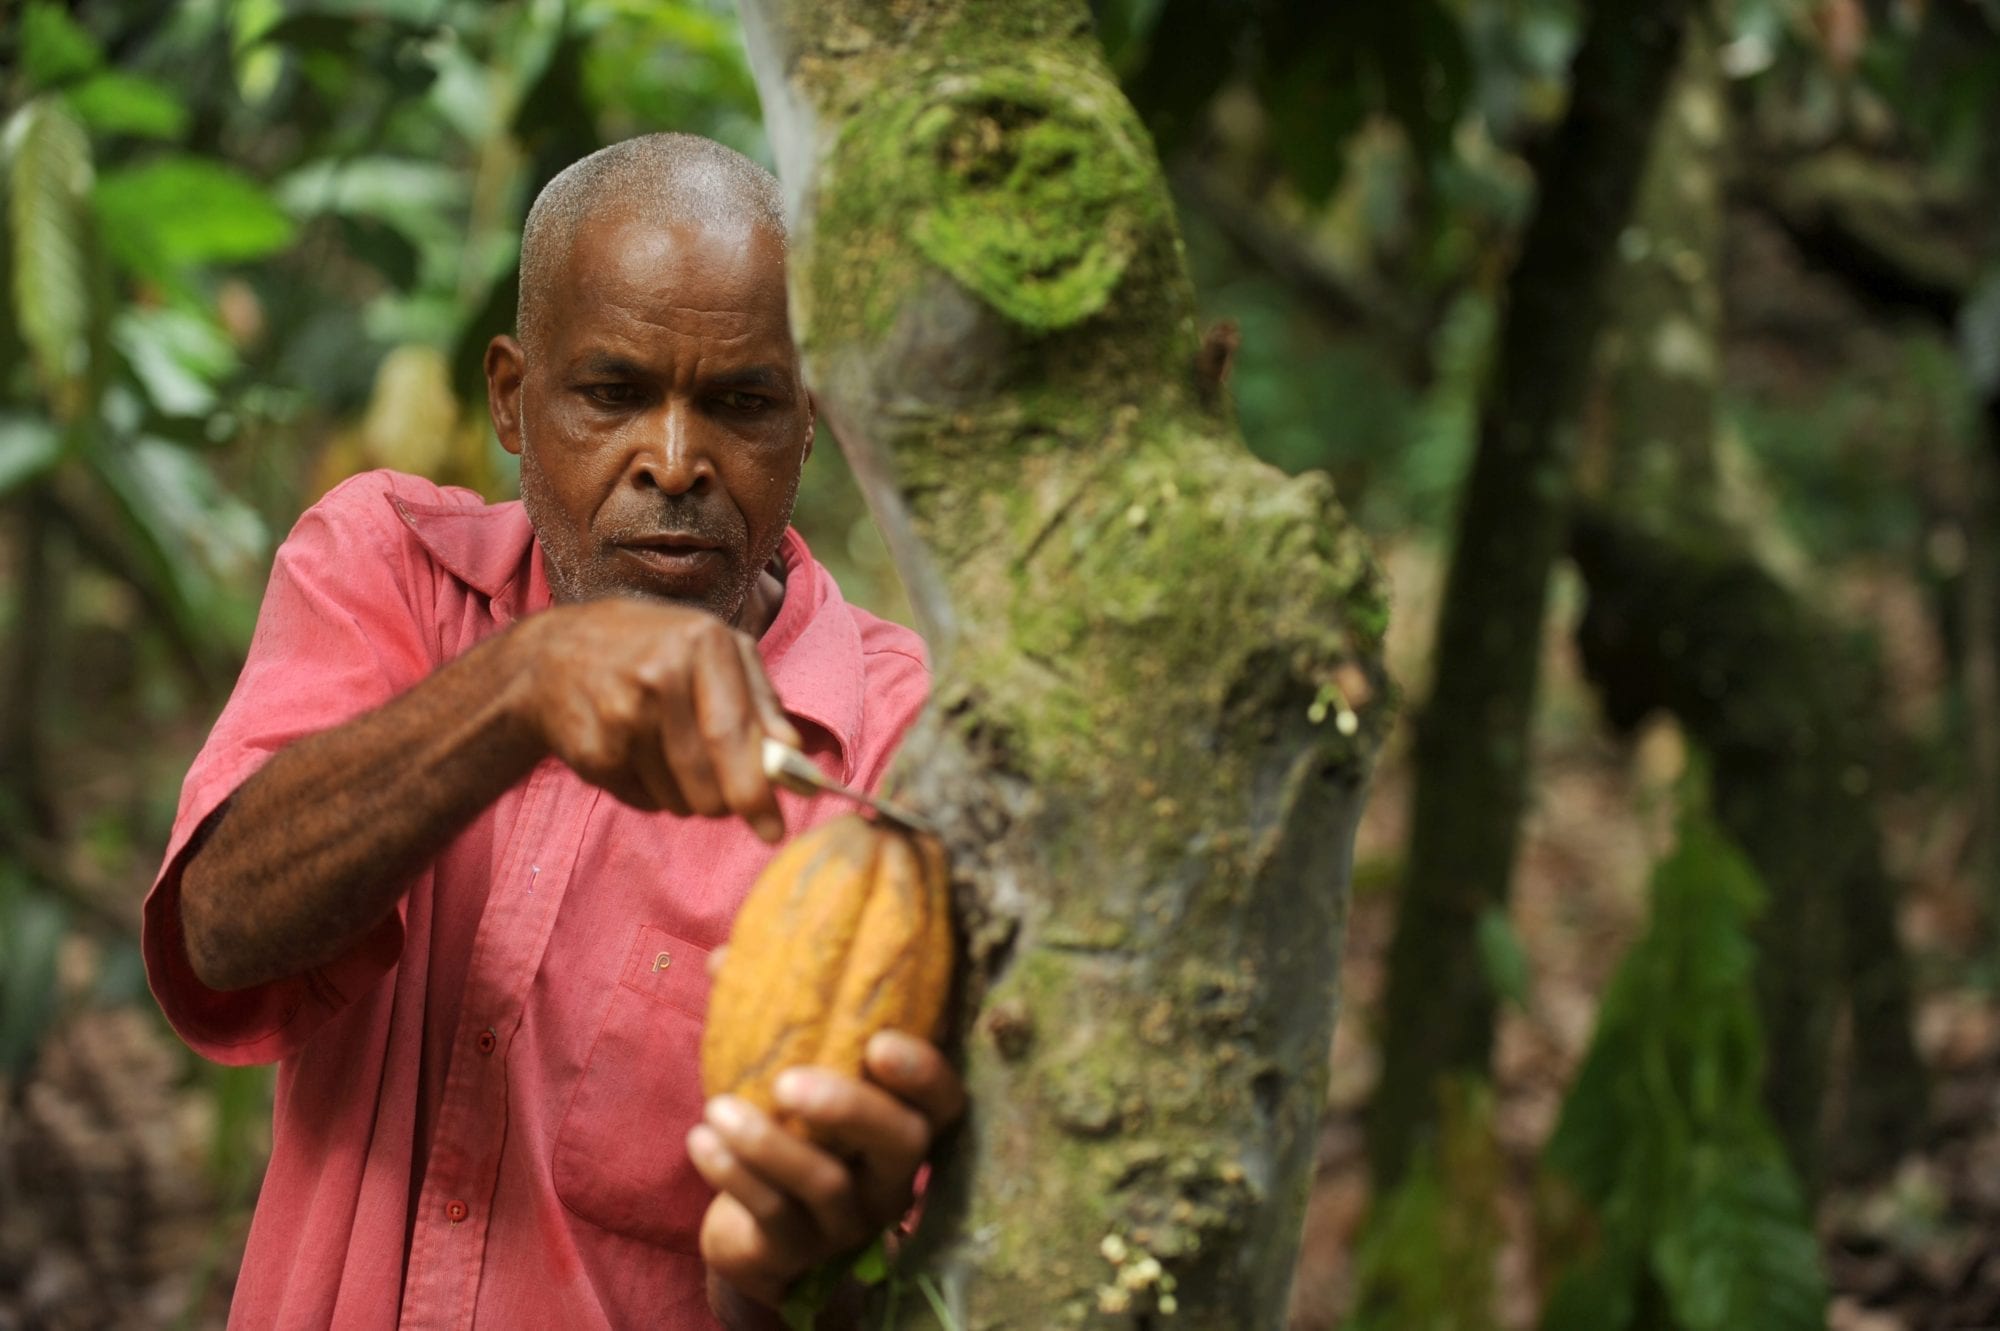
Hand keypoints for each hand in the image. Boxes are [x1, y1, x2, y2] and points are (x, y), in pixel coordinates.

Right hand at [510, 600, 799, 840]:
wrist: (551, 656)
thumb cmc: (651, 650)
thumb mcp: (711, 648)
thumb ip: (760, 698)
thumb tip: (792, 754)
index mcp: (700, 642)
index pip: (733, 734)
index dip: (756, 790)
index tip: (773, 829)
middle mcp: (658, 675)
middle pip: (708, 780)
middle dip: (725, 804)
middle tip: (726, 799)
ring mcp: (619, 715)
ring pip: (680, 799)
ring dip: (689, 796)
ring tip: (671, 754)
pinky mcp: (592, 751)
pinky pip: (646, 801)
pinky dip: (654, 793)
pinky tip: (638, 754)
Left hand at [688, 1031, 965, 1310]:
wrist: (758, 1240)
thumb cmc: (786, 1137)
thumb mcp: (788, 1080)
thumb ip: (774, 1023)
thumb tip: (725, 955)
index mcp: (902, 1125)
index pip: (944, 1102)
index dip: (923, 1072)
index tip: (880, 1041)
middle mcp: (891, 1178)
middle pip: (903, 1145)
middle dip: (851, 1108)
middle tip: (789, 1082)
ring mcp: (850, 1223)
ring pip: (827, 1185)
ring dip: (767, 1144)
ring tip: (717, 1108)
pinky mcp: (800, 1255)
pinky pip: (773, 1218)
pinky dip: (734, 1175)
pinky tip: (701, 1141)